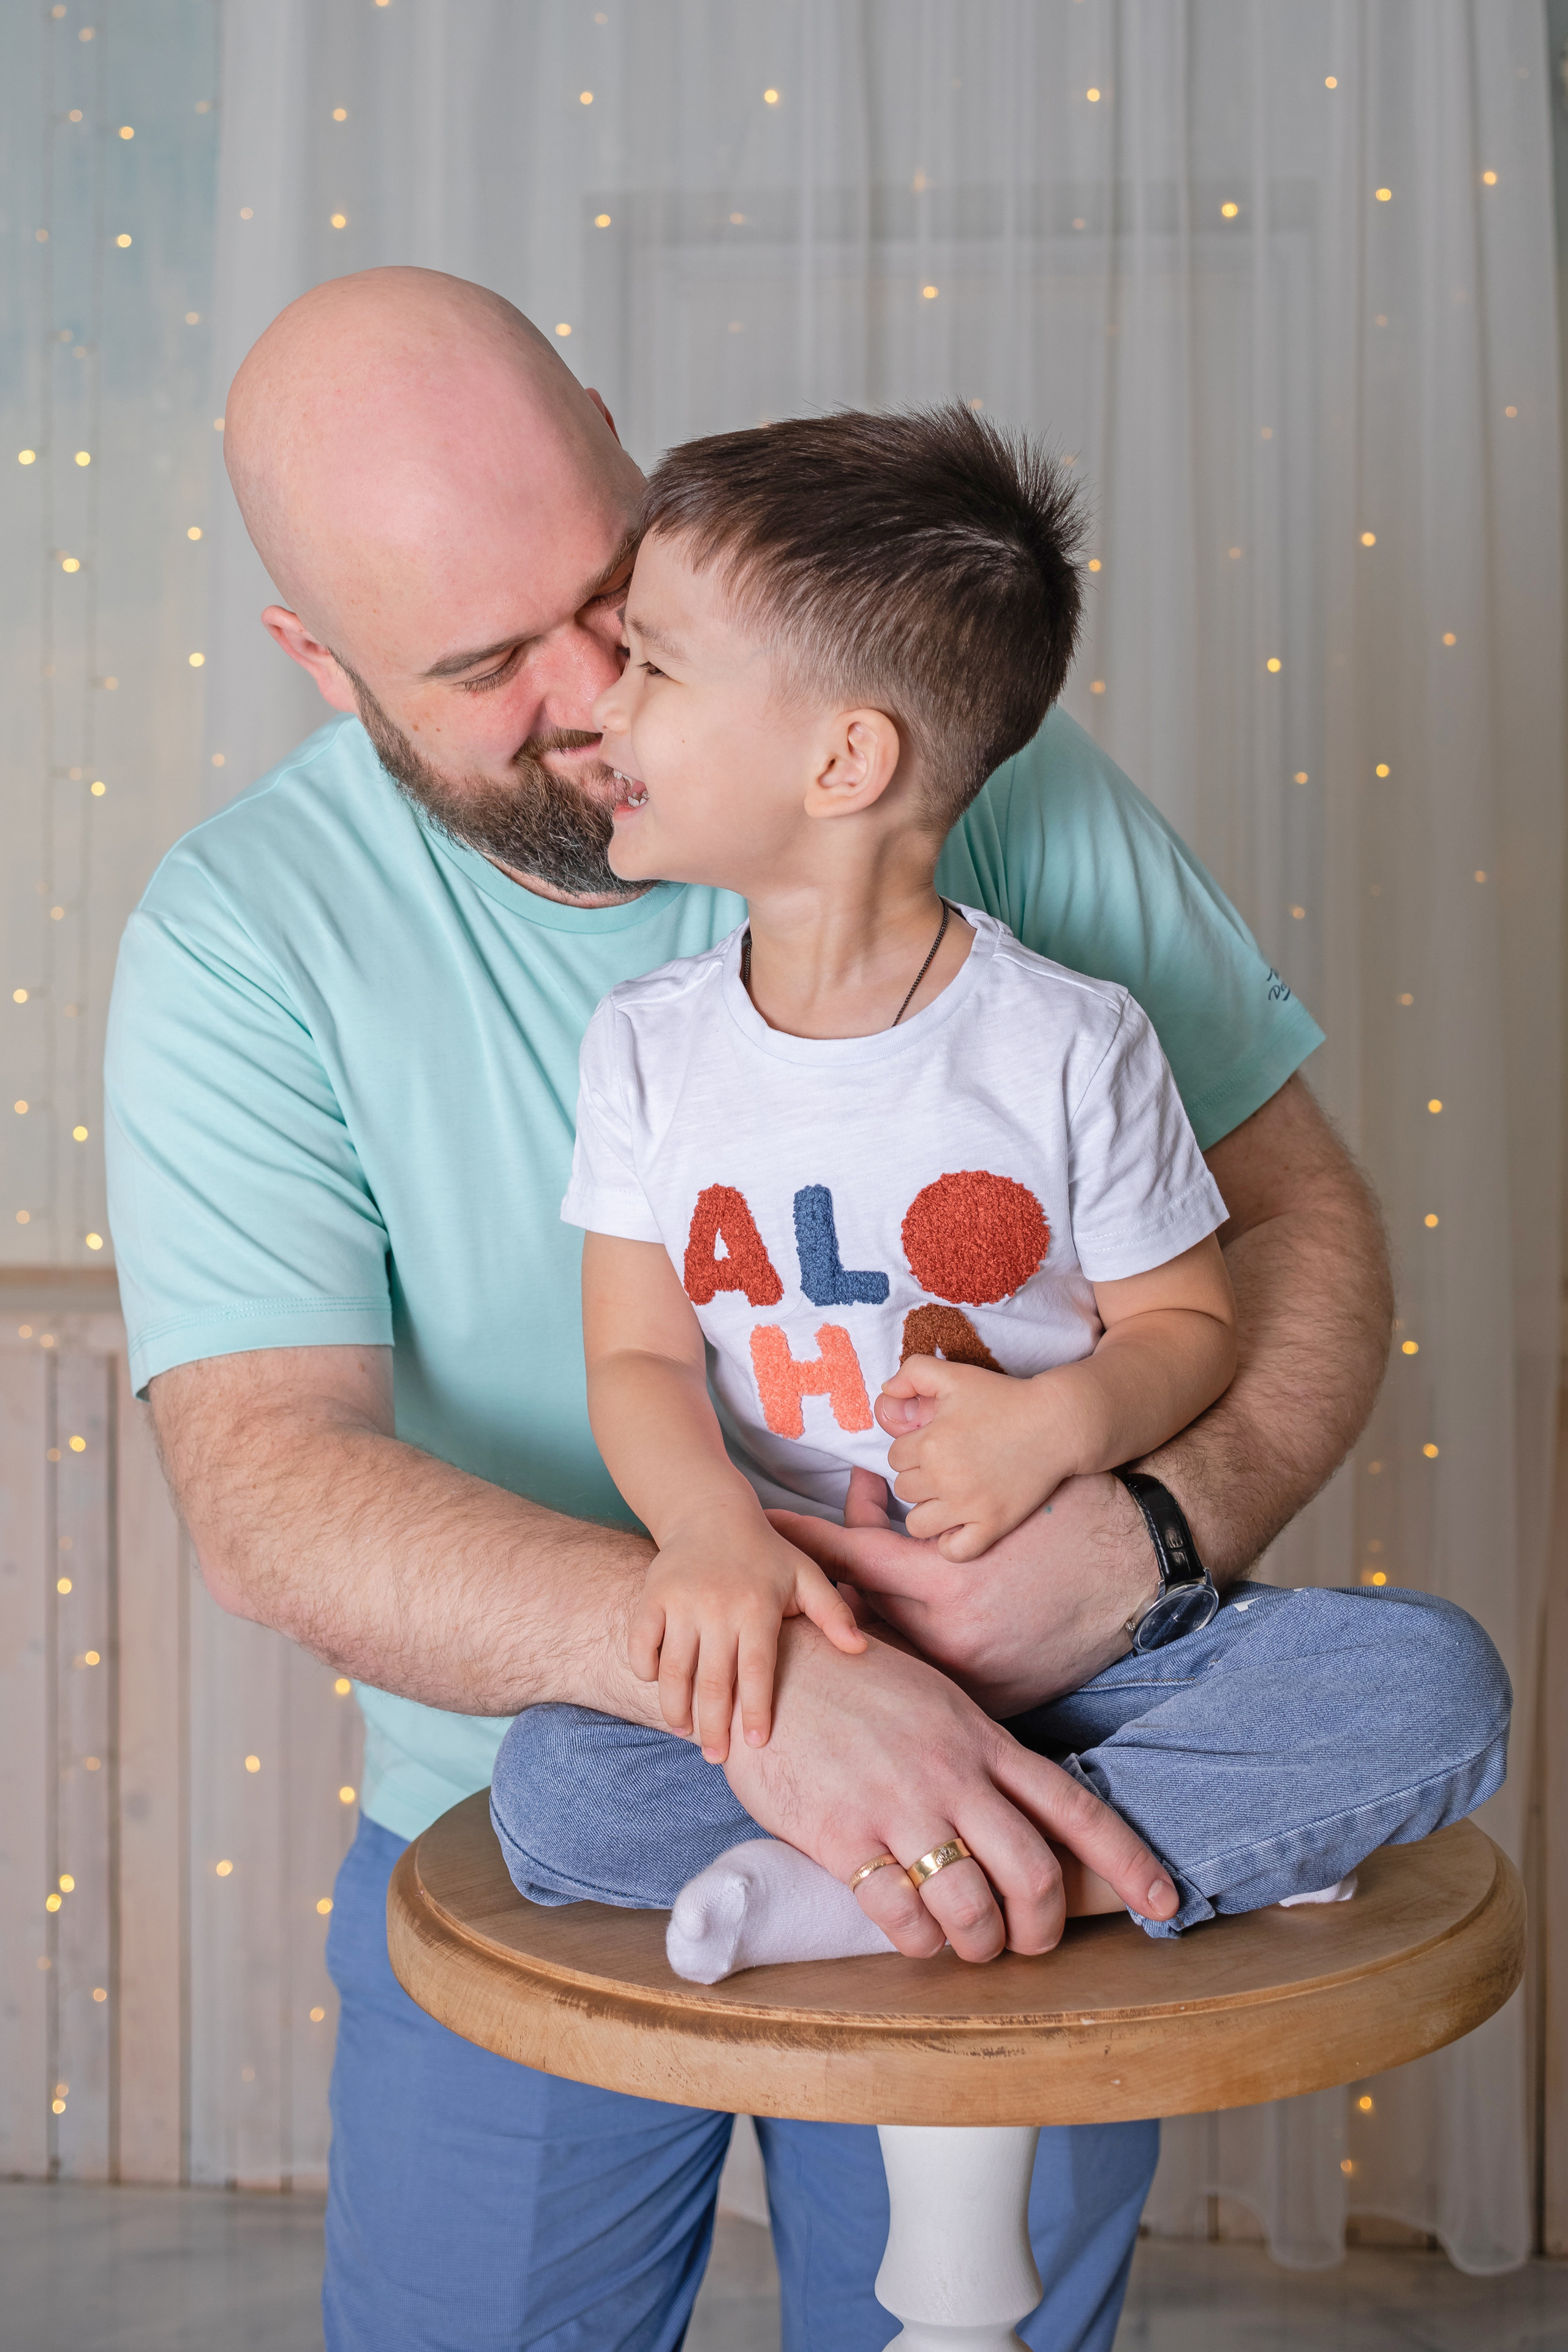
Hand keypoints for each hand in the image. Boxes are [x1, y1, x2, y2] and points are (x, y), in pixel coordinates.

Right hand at [630, 1501, 864, 1761]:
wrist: (711, 1512)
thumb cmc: (765, 1552)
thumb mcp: (805, 1575)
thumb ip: (833, 1612)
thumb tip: (860, 1650)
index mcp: (757, 1606)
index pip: (757, 1671)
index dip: (757, 1711)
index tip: (757, 1744)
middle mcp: (717, 1606)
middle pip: (714, 1681)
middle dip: (714, 1727)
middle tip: (717, 1758)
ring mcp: (681, 1601)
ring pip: (673, 1670)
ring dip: (676, 1708)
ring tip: (684, 1731)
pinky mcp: (651, 1595)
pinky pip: (641, 1643)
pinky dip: (645, 1668)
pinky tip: (658, 1685)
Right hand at [722, 1618, 1178, 1960]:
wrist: (766, 1655)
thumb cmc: (850, 1678)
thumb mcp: (933, 1700)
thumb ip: (974, 1750)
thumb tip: (1013, 1806)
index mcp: (982, 1739)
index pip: (1074, 1808)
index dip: (1128, 1863)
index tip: (1165, 1904)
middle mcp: (953, 1772)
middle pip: (1035, 1872)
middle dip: (1041, 1927)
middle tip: (1023, 1943)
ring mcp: (898, 1802)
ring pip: (973, 1904)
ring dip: (978, 1943)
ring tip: (966, 1944)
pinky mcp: (841, 1831)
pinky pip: (899, 1913)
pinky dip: (917, 1939)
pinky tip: (911, 1931)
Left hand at [773, 1466, 1158, 1715]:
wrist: (1147, 1563)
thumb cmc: (1067, 1515)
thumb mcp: (987, 1505)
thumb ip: (915, 1517)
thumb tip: (860, 1501)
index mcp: (950, 1586)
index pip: (853, 1561)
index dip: (805, 1540)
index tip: (763, 1529)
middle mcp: (955, 1643)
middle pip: (863, 1618)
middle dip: (836, 1585)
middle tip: (817, 1558)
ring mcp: (978, 1682)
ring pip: (894, 1656)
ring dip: (871, 1622)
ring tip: (857, 1592)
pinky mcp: (1000, 1704)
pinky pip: (933, 1686)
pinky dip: (912, 1657)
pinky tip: (902, 1633)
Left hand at [877, 1357, 1086, 1559]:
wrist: (1056, 1423)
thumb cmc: (1004, 1398)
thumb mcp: (954, 1374)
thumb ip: (912, 1373)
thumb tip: (886, 1392)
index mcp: (930, 1442)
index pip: (895, 1458)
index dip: (913, 1449)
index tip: (937, 1443)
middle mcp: (944, 1477)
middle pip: (904, 1490)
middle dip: (920, 1477)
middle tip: (949, 1465)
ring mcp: (969, 1506)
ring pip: (917, 1524)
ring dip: (928, 1510)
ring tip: (950, 1495)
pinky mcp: (993, 1524)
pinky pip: (954, 1551)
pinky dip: (951, 1542)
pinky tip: (961, 1523)